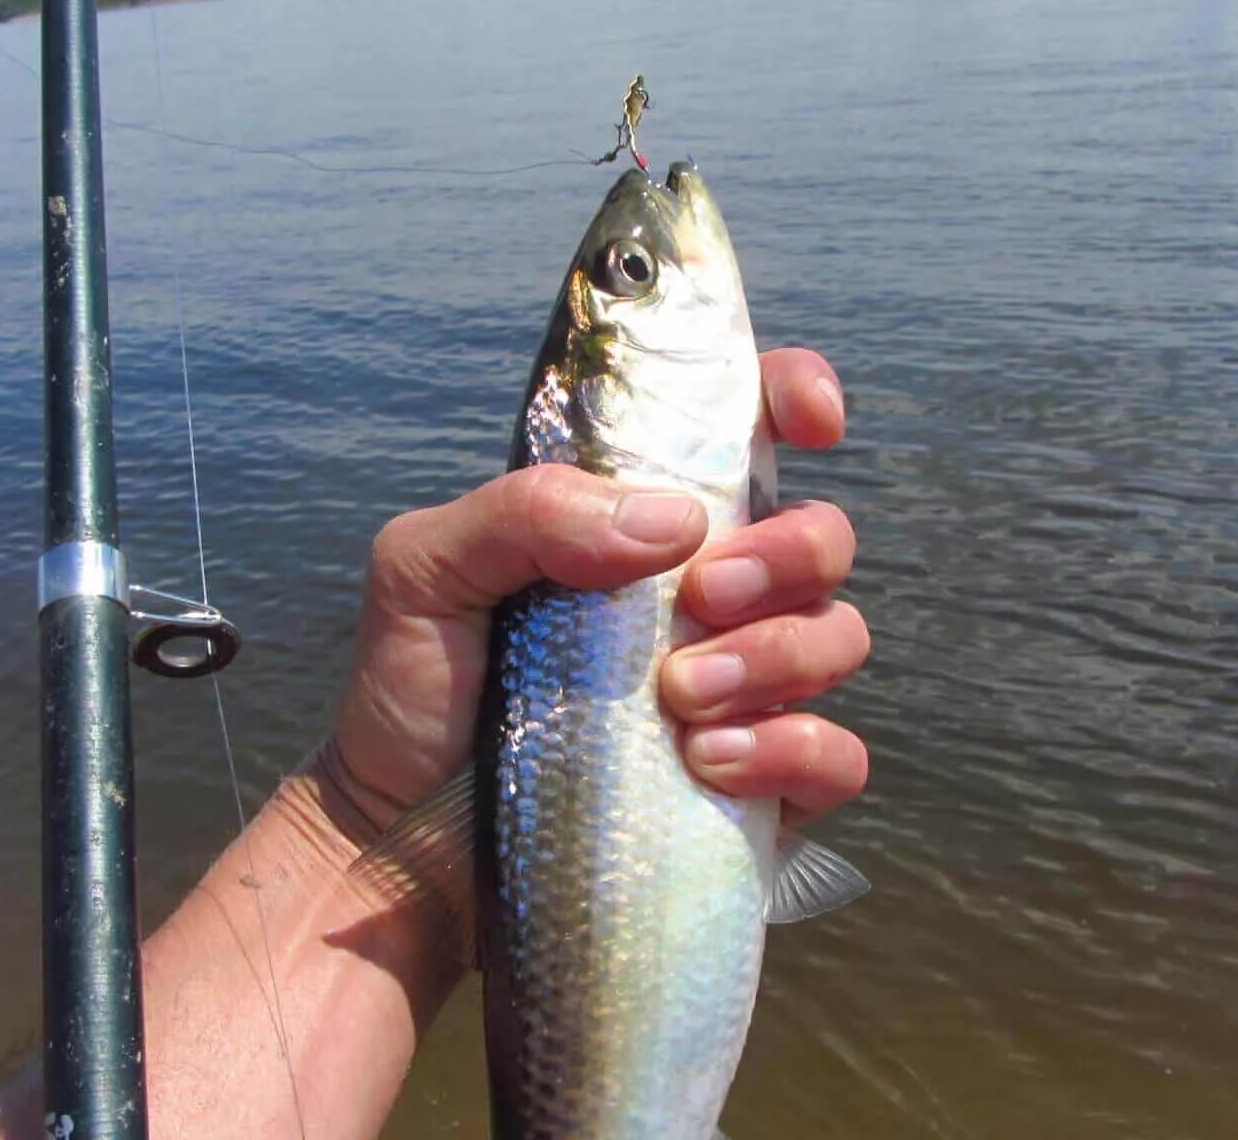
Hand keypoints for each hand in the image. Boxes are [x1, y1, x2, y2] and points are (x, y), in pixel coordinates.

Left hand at [316, 348, 868, 841]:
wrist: (400, 842)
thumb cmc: (415, 690)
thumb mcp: (427, 568)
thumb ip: (527, 511)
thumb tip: (672, 522)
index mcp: (641, 520)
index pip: (748, 429)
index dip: (795, 396)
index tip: (807, 419)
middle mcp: (709, 596)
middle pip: (821, 535)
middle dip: (785, 554)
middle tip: (698, 599)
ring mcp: (744, 692)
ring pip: (838, 637)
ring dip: (775, 656)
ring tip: (678, 697)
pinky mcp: (759, 789)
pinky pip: (835, 758)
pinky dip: (789, 750)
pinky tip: (705, 763)